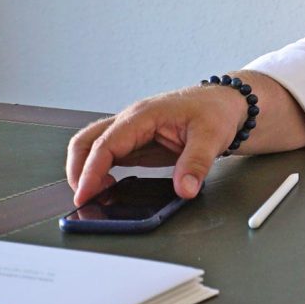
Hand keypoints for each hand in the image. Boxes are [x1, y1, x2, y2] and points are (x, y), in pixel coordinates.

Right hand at [66, 85, 247, 205]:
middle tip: (84, 199)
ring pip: (93, 146)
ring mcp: (133, 131)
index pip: (106, 143)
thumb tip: (184, 189)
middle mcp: (132, 120)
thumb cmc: (217, 111)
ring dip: (85, 170)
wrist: (227, 103)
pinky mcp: (137, 142)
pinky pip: (108, 155)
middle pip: (87, 141)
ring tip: (93, 196)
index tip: (84, 195)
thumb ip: (196, 163)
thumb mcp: (212, 137)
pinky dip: (99, 172)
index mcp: (144, 115)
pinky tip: (106, 189)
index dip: (91, 171)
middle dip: (78, 170)